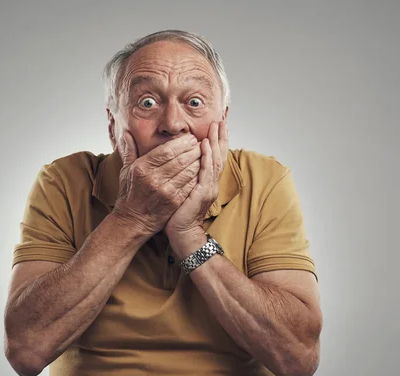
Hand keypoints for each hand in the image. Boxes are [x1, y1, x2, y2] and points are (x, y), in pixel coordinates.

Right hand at [111, 132, 201, 236]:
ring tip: (203, 154)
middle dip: (194, 149)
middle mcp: (154, 179)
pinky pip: (191, 185)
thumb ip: (129, 150)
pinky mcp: (175, 202)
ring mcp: (166, 192)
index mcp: (142, 168)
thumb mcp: (126, 171)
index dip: (182, 142)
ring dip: (199, 161)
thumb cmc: (130, 193)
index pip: (167, 150)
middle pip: (180, 159)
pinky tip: (202, 170)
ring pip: (189, 171)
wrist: (132, 221)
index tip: (190, 138)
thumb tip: (128, 132)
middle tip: (200, 143)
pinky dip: (198, 175)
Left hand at [165, 120, 228, 255]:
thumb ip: (184, 175)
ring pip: (214, 160)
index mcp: (207, 182)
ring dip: (215, 142)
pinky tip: (205, 145)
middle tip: (221, 119)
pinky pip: (205, 172)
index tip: (218, 125)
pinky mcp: (202, 193)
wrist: (182, 234)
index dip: (218, 141)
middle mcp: (211, 183)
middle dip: (220, 136)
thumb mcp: (183, 189)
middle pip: (219, 155)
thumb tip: (179, 161)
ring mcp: (208, 188)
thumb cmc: (179, 213)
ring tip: (216, 126)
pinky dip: (206, 157)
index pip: (214, 157)